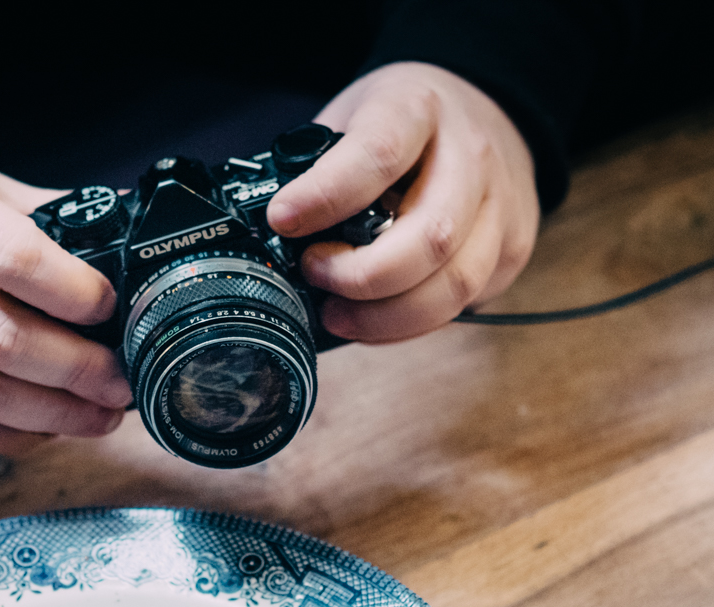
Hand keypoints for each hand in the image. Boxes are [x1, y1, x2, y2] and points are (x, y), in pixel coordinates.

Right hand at [0, 148, 130, 452]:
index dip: (74, 293)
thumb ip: (44, 217)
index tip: (109, 308)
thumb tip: (124, 243)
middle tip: (118, 382)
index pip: (13, 259)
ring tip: (98, 414)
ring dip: (53, 415)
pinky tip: (45, 426)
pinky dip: (8, 433)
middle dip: (75, 371)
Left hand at [266, 62, 539, 341]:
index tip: (282, 220)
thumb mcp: (353, 115)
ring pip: (453, 284)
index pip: (378, 154)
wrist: (485, 109)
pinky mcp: (511, 248)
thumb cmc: (405, 121)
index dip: (326, 195)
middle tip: (314, 274)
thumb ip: (316, 163)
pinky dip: (409, 323)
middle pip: (428, 237)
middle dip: (360, 276)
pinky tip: (374, 318)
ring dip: (385, 315)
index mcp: (419, 108)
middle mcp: (471, 155)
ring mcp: (501, 206)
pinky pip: (463, 304)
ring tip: (336, 312)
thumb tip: (269, 228)